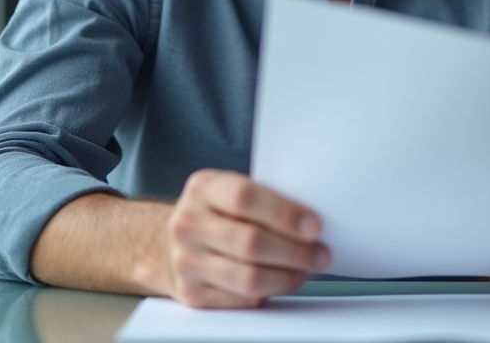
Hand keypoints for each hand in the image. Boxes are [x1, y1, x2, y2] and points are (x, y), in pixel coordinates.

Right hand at [162, 169, 330, 307]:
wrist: (170, 242)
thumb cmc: (215, 213)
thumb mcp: (229, 190)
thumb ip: (263, 199)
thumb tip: (309, 221)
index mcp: (203, 188)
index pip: (245, 198)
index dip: (284, 214)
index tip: (313, 226)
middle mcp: (189, 223)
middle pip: (250, 242)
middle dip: (295, 252)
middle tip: (319, 254)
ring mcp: (186, 260)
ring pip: (248, 278)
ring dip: (286, 277)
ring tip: (303, 271)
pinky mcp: (191, 292)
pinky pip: (240, 299)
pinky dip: (267, 293)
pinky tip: (278, 282)